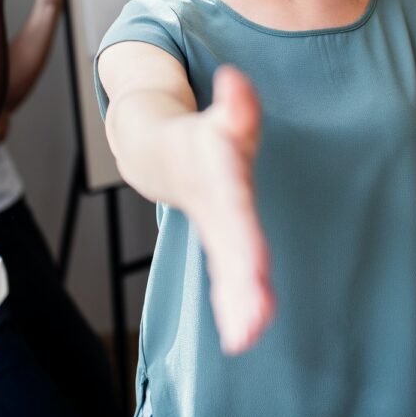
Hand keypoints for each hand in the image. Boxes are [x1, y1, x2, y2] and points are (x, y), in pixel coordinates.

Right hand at [187, 66, 274, 355]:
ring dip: (238, 305)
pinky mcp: (224, 243)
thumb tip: (234, 79)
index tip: (255, 270)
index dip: (244, 238)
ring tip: (249, 337)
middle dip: (242, 286)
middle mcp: (218, 212)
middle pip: (232, 251)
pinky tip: (246, 336)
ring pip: (230, 272)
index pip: (235, 210)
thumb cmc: (203, 136)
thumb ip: (237, 104)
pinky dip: (236, 305)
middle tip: (254, 324)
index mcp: (220, 182)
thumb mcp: (223, 119)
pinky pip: (230, 278)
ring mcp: (219, 230)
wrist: (159, 154)